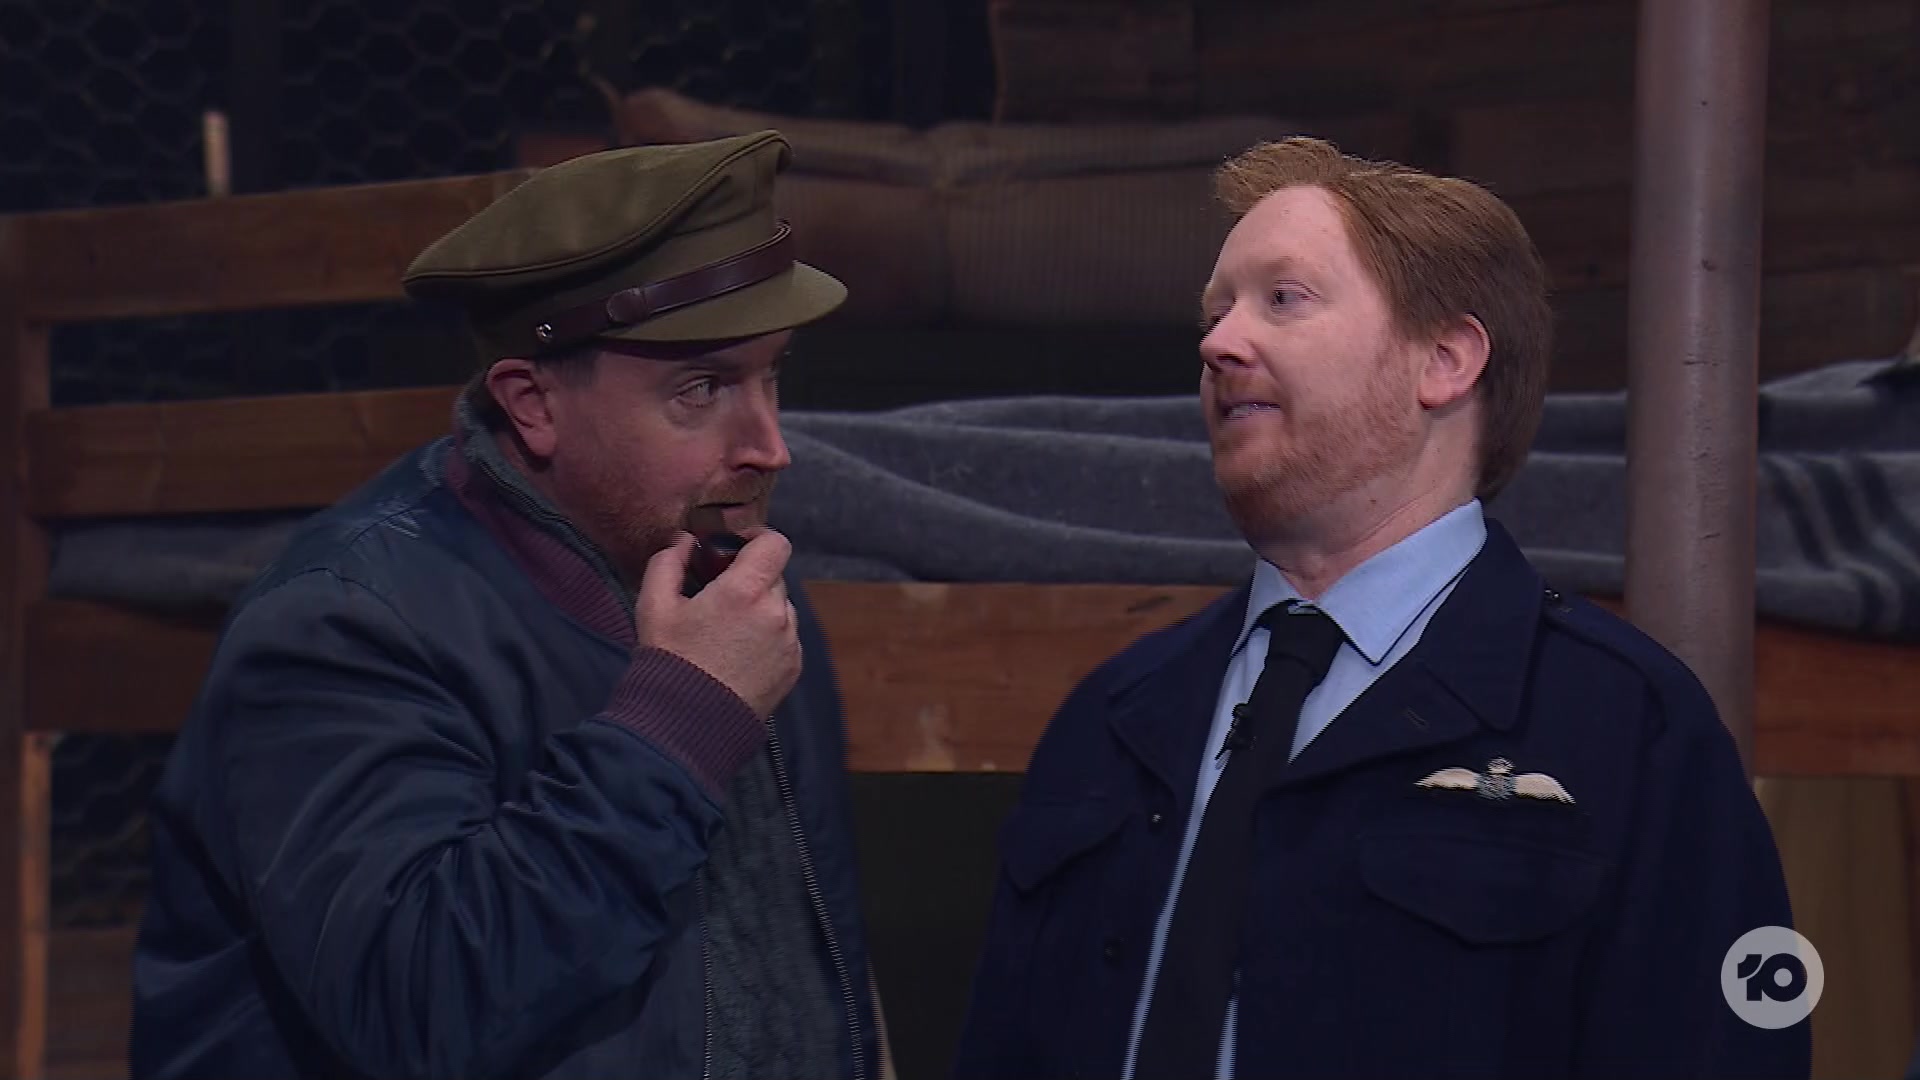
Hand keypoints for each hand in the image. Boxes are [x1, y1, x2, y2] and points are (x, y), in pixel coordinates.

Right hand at [634, 528, 801, 718]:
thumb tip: (684, 540)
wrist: (687, 724)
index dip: (757, 539)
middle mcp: (776, 612)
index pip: (775, 543)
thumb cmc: (668, 661)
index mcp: (745, 591)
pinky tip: (738, 654)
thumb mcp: (653, 605)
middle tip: (719, 596)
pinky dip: (768, 637)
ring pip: (781, 607)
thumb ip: (668, 561)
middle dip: (750, 579)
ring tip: (726, 632)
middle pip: (774, 576)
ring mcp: (789, 642)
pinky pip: (786, 637)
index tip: (735, 549)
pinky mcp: (793, 667)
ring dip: (760, 609)